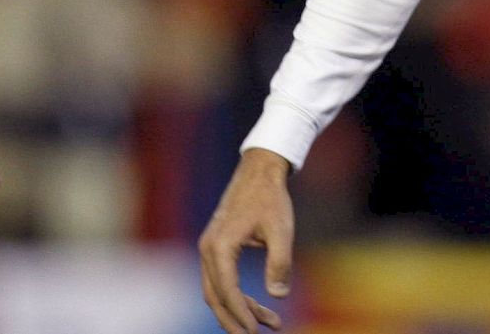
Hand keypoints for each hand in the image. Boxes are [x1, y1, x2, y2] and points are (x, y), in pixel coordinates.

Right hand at [198, 148, 295, 332]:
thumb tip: (277, 296)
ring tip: (270, 322)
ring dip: (239, 309)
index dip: (241, 314)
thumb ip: (279, 262)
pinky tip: (258, 304)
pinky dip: (237, 295)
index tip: (255, 332)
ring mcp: (209, 248)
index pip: (227, 290)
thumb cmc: (270, 199)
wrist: (259, 171)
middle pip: (215, 296)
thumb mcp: (281, 230)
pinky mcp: (216, 247)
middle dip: (235, 319)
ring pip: (217, 290)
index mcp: (219, 246)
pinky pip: (221, 279)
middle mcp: (208, 249)